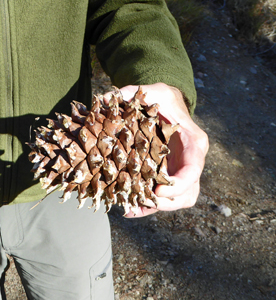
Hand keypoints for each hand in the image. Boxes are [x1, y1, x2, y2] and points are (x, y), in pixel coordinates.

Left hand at [105, 83, 208, 217]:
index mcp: (193, 141)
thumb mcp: (152, 90)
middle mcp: (191, 160)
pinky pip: (165, 198)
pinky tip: (130, 209)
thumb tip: (106, 97)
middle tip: (143, 201)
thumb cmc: (162, 98)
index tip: (158, 191)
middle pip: (188, 192)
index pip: (193, 169)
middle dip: (167, 202)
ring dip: (158, 207)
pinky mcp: (170, 175)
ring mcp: (181, 170)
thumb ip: (132, 92)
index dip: (179, 184)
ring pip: (179, 199)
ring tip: (132, 208)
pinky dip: (149, 206)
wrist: (167, 104)